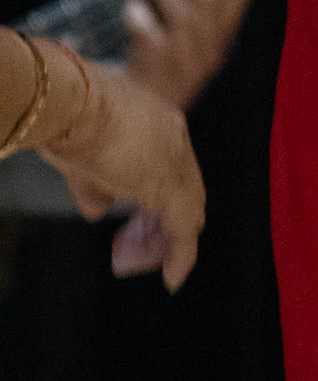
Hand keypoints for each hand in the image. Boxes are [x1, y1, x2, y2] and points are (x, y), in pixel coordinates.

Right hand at [39, 59, 205, 289]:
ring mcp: (175, 160)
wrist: (69, 104)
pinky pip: (184, 228)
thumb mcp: (82, 157)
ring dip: (164, 240)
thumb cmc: (66, 122)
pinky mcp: (168, 185)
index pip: (172, 165)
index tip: (139, 218)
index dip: (156, 196)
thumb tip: (101, 210)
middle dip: (160, 221)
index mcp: (159, 122)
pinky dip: (181, 254)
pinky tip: (173, 276)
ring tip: (138, 261)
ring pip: (187, 208)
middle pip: (184, 188)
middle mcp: (175, 137)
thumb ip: (97, 186)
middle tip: (138, 246)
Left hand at [123, 0, 250, 109]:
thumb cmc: (161, 70)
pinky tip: (130, 7)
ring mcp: (185, 62)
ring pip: (184, 13)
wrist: (141, 124)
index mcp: (223, 39)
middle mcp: (210, 50)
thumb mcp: (190, 43)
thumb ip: (194, 10)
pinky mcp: (157, 73)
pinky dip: (140, 15)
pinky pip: (152, 36)